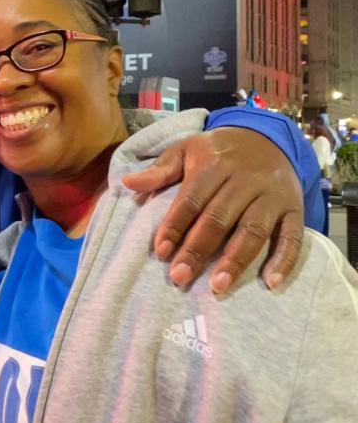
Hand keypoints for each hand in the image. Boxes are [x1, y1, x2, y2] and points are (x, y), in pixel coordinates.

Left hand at [123, 127, 303, 293]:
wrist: (266, 137)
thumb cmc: (217, 151)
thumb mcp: (186, 150)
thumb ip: (159, 171)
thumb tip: (127, 183)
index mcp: (214, 165)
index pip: (191, 200)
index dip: (175, 226)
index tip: (161, 252)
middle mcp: (245, 180)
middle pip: (219, 219)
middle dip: (198, 250)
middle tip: (180, 277)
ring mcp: (272, 195)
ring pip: (254, 230)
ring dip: (236, 260)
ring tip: (217, 286)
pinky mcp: (295, 208)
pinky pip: (293, 236)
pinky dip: (284, 260)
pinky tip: (271, 282)